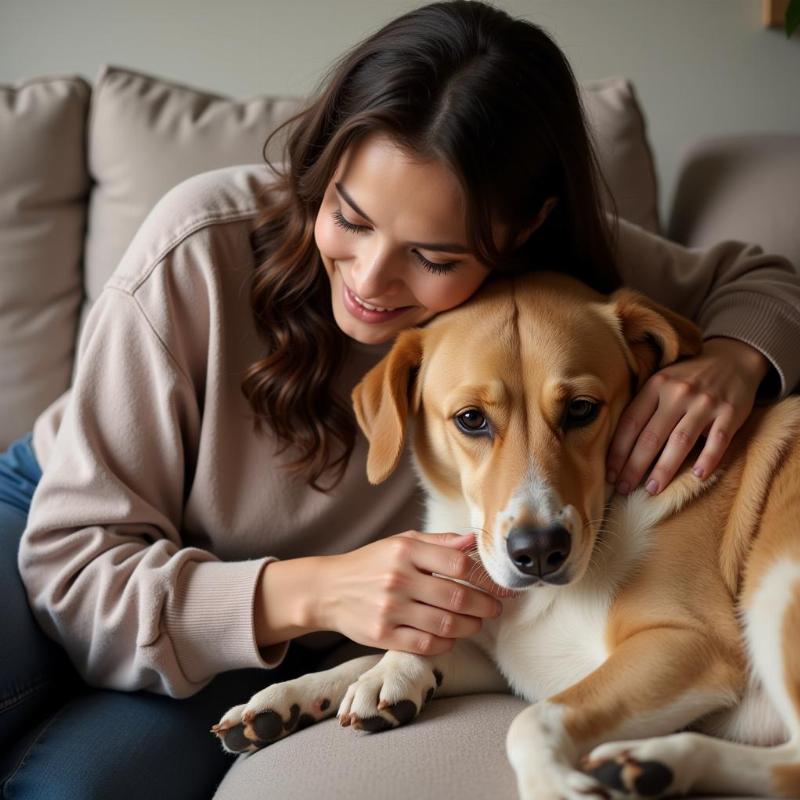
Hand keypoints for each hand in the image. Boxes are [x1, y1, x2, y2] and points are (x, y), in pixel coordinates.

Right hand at [313, 531, 517, 655]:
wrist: (328, 590)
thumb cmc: (371, 563)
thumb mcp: (401, 543)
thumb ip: (439, 542)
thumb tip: (473, 540)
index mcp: (405, 551)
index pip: (458, 564)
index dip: (484, 577)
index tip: (496, 585)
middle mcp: (398, 579)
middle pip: (457, 597)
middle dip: (484, 605)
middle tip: (494, 608)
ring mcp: (390, 610)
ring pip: (446, 624)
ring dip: (470, 626)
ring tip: (477, 623)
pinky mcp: (382, 636)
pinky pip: (426, 645)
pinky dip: (446, 643)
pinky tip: (451, 636)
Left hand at [605, 337, 769, 495]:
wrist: (732, 358)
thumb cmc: (688, 378)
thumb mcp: (662, 381)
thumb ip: (645, 407)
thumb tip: (619, 448)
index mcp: (656, 385)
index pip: (631, 422)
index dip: (618, 450)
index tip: (610, 473)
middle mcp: (678, 393)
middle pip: (652, 436)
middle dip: (635, 466)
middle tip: (625, 488)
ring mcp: (705, 403)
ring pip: (680, 441)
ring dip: (664, 468)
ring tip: (652, 488)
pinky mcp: (731, 412)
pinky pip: (718, 440)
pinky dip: (708, 459)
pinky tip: (697, 476)